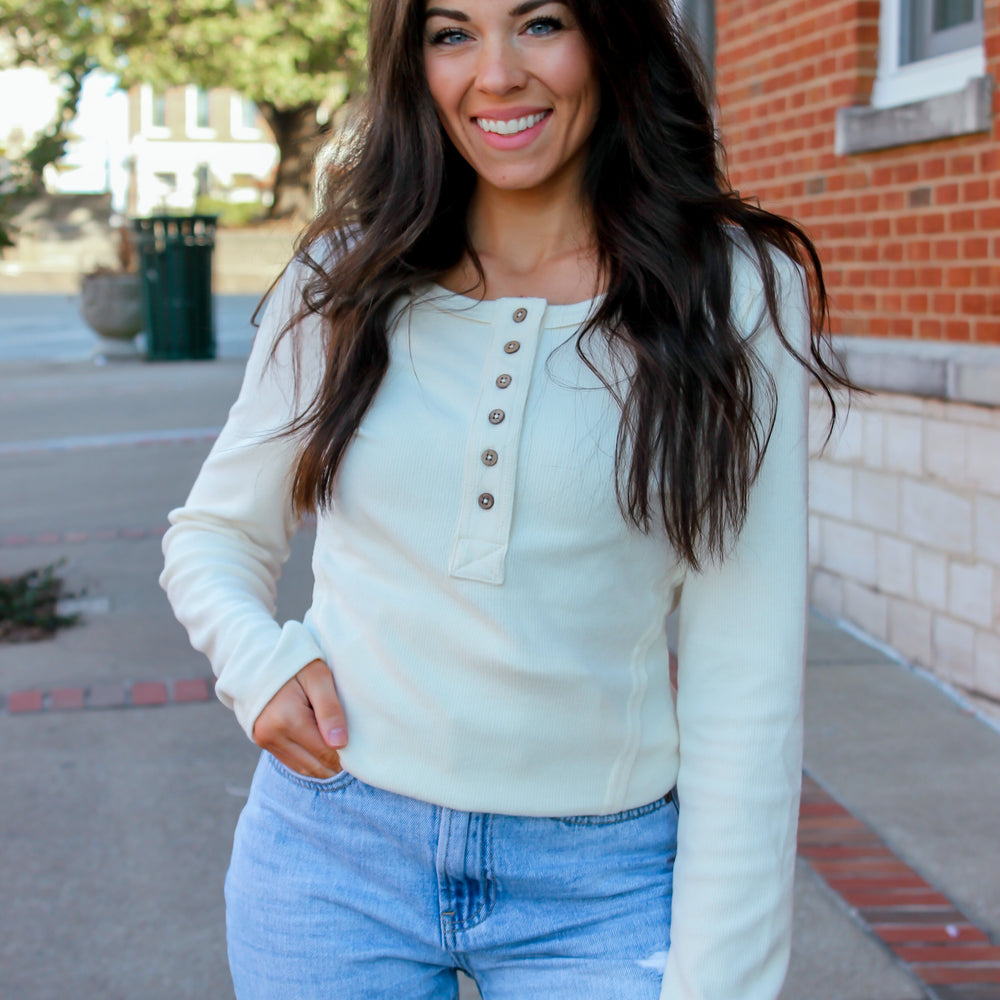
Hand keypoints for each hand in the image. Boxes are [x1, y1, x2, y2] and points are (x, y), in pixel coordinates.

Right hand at [252, 659, 346, 777]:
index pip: (326, 752)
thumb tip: (340, 744)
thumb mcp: (318, 677)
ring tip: (341, 744)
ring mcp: (265, 740)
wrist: (260, 657)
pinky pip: (293, 763)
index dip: (348, 752)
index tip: (363, 743)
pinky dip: (311, 760)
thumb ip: (330, 709)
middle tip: (356, 744)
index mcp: (287, 718)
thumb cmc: (296, 663)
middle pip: (316, 765)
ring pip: (305, 769)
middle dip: (338, 760)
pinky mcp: (263, 742)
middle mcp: (272, 735)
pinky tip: (324, 746)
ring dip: (325, 763)